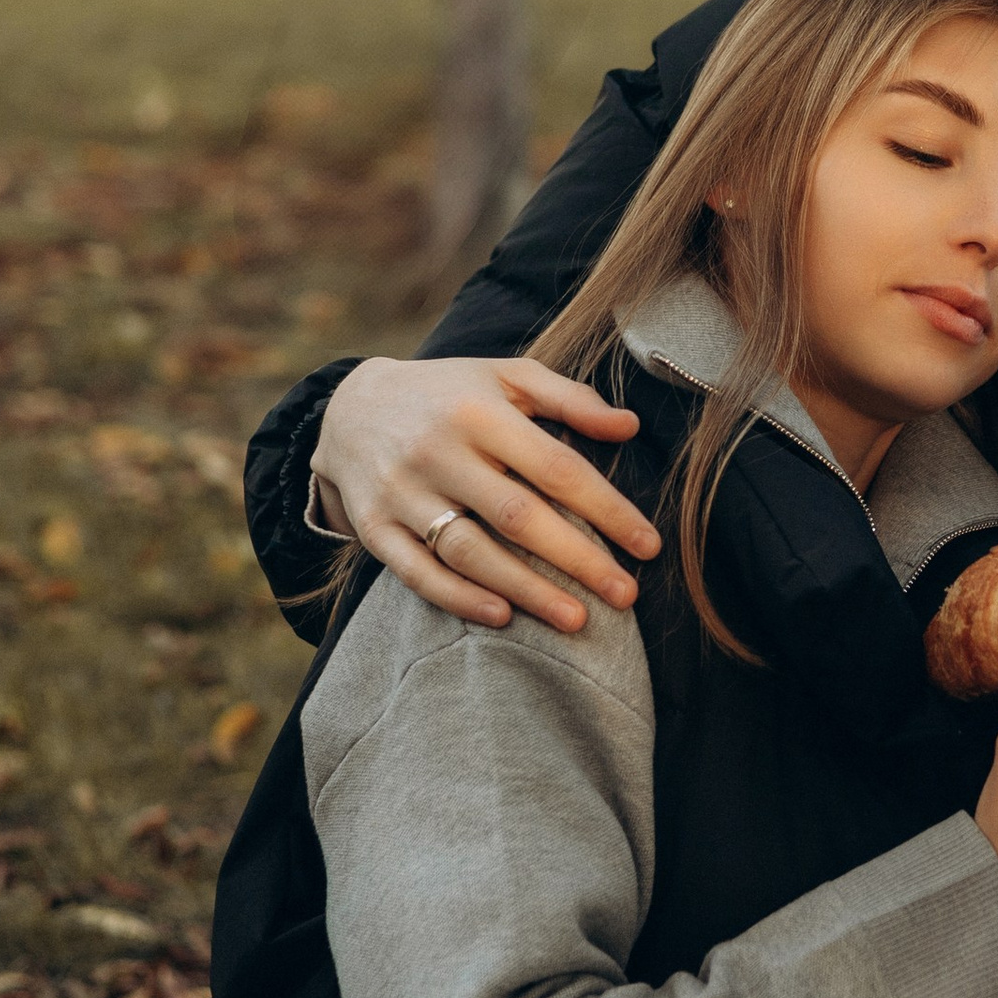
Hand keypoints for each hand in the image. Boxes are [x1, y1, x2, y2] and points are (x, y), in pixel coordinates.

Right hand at [314, 355, 659, 629]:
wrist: (350, 408)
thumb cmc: (450, 394)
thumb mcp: (506, 377)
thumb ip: (568, 399)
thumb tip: (630, 426)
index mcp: (478, 411)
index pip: (555, 466)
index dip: (606, 508)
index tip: (648, 546)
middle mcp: (437, 451)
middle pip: (517, 515)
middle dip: (577, 559)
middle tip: (626, 595)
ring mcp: (401, 492)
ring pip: (469, 551)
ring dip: (525, 590)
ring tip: (576, 619)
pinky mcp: (374, 527)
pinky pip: (417, 572)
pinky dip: (458, 598)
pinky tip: (502, 617)